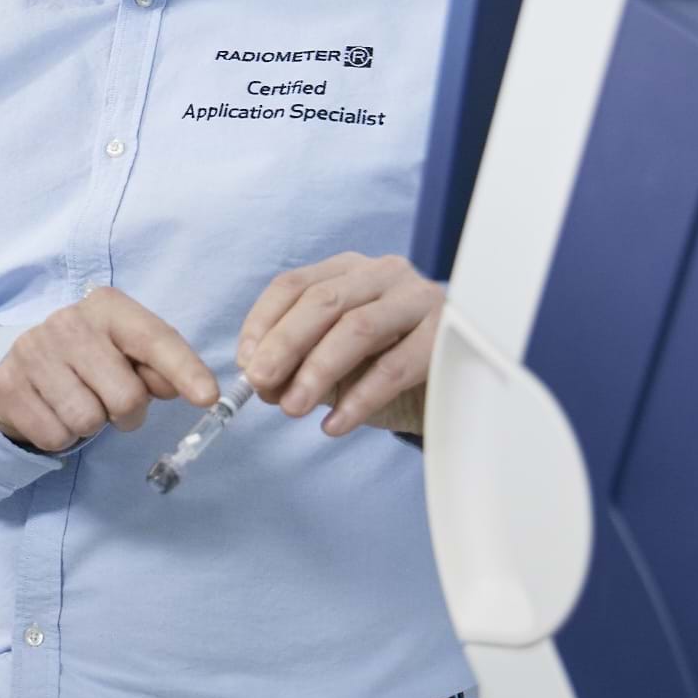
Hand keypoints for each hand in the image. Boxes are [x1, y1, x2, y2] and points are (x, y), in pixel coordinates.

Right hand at [0, 286, 216, 453]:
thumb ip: (161, 367)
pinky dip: (62, 436)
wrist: (24, 363)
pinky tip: (54, 411)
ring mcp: (32, 351)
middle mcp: (67, 321)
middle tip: (115, 405)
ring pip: (88, 421)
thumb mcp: (129, 352)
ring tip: (82, 403)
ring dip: (93, 426)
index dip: (184, 369)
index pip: (154, 339)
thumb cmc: (94, 358)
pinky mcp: (7, 385)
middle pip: (126, 396)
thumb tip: (186, 388)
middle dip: (128, 414)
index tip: (209, 397)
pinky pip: (55, 436)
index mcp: (107, 306)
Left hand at [236, 253, 443, 438]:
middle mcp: (383, 274)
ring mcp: (417, 299)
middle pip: (322, 301)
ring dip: (317, 371)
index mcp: (348, 272)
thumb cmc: (387, 369)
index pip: (294, 285)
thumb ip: (298, 366)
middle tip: (259, 384)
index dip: (263, 322)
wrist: (454, 388)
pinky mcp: (444, 333)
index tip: (243, 362)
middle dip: (284, 344)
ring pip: (356, 328)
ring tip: (292, 408)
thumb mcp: (335, 366)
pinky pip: (394, 367)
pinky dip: (359, 399)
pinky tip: (335, 425)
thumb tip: (259, 381)